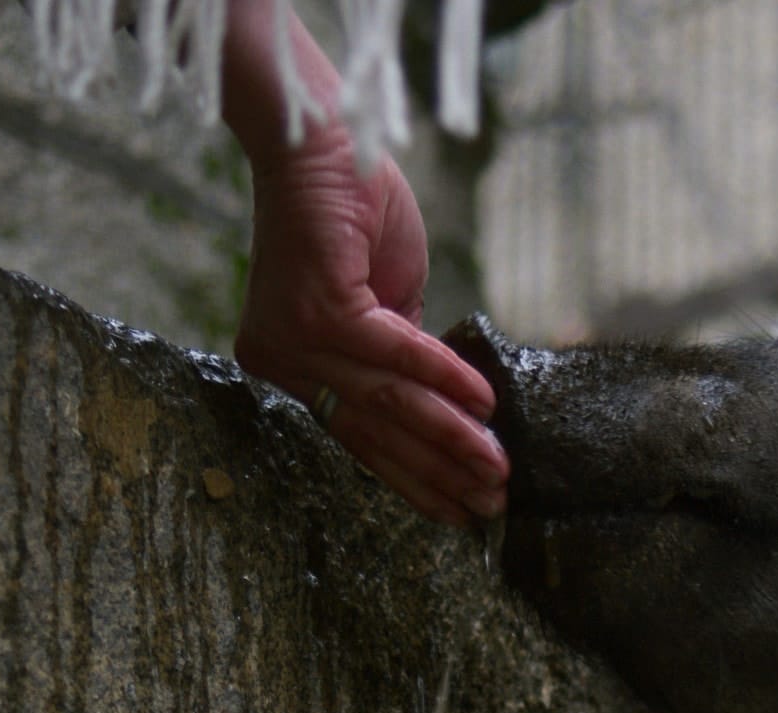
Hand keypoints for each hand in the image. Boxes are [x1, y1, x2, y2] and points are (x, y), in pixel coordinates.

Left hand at [232, 134, 507, 526]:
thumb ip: (401, 352)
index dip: (412, 476)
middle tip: (487, 508)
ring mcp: (296, 337)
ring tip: (496, 472)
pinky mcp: (321, 308)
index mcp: (290, 361)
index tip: (456, 510)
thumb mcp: (385, 296)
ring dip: (451, 441)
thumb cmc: (352, 206)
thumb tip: (445, 405)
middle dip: (437, 474)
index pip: (356, 434)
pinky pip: (396, 357)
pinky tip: (485, 407)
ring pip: (387, 404)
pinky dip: (445, 380)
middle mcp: (281, 359)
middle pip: (371, 432)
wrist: (324, 138)